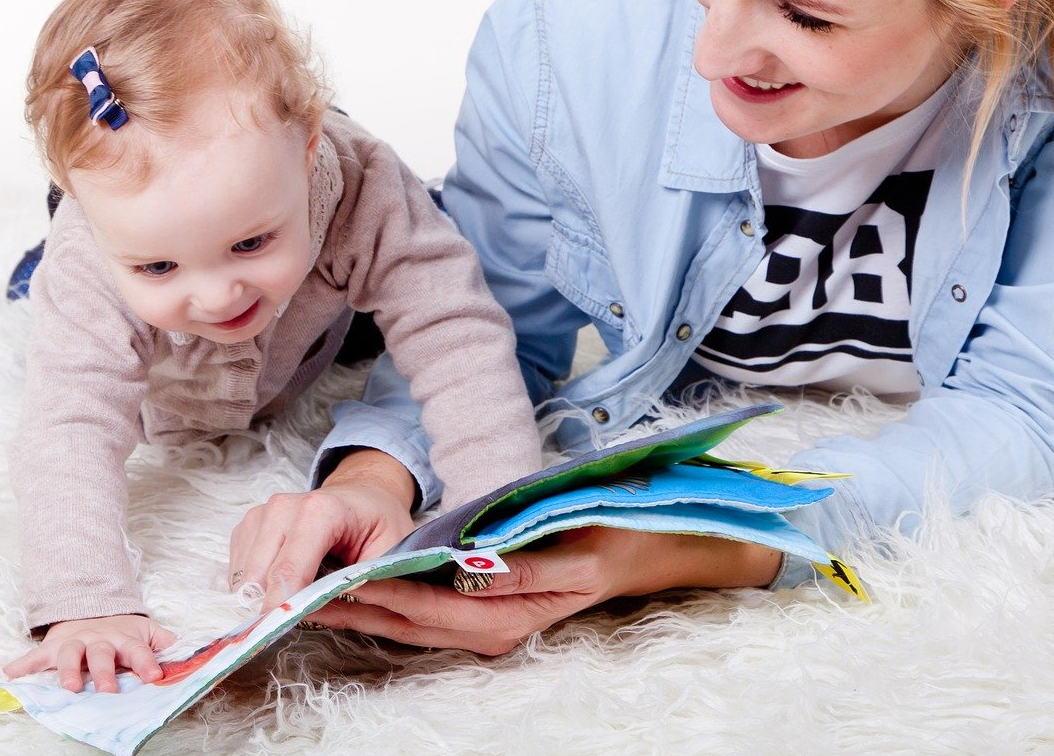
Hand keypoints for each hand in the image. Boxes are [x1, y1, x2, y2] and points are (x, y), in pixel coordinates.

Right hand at [2, 614, 176, 693]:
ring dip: (68, 671)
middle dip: (106, 674)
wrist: (91, 611)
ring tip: (69, 688)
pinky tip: (11, 674)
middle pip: (103, 655)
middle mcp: (100, 641)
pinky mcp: (54, 646)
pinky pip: (36, 655)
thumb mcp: (145, 631)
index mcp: (125, 639)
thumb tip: (186, 652)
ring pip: (71, 655)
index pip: (139, 652)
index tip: (155, 676)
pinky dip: (23, 665)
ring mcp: (76, 642)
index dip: (147, 663)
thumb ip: (164, 642)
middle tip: (109, 692)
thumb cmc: (121, 631)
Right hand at [230, 449, 416, 613]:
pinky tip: (286, 580)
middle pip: (259, 578)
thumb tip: (315, 613)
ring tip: (302, 591)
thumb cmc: (379, 523)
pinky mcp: (249, 525)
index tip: (283, 633)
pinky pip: (238, 572)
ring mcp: (262, 513)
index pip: (288, 569)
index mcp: (322, 509)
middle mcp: (284, 506)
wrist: (365, 494)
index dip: (283, 607)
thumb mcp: (387, 552)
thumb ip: (357, 583)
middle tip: (302, 615)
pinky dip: (256, 587)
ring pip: (244, 579)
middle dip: (275, 606)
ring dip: (265, 597)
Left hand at [300, 527, 782, 654]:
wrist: (639, 550)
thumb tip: (471, 567)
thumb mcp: (571, 549)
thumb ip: (519, 564)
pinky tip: (358, 587)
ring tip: (310, 592)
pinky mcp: (484, 611)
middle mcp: (489, 629)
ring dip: (361, 609)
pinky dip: (388, 601)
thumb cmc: (605, 539)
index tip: (336, 580)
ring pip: (410, 622)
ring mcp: (485, 624)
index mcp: (507, 617)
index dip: (381, 594)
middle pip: (407, 623)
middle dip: (353, 609)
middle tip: (298, 593)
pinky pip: (425, 612)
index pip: (428, 607)